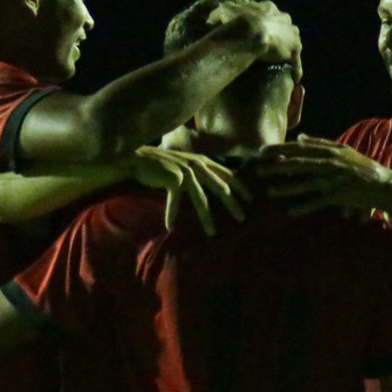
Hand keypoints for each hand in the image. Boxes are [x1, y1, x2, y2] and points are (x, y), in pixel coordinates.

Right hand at [130, 146, 251, 234]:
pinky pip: (175, 200)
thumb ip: (201, 171)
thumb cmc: (163, 164)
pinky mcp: (172, 179)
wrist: (140, 158)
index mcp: (204, 161)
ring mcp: (185, 172)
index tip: (251, 199)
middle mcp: (197, 165)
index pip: (228, 174)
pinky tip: (170, 226)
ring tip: (212, 233)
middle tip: (242, 219)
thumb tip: (216, 184)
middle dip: (232, 204)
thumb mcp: (187, 164)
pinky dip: (172, 213)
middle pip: (220, 188)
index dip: (240, 187)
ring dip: (206, 218)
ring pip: (200, 199)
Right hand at [208, 0, 301, 66]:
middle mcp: (283, 18)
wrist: (250, 31)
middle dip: (281, 33)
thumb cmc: (237, 20)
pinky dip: (296, 69)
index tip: (260, 29)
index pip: (270, 12)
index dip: (265, 21)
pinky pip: (296, 61)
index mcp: (268, 7)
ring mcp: (291, 34)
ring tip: (284, 60)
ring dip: (289, 49)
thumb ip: (219, 14)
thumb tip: (211, 19)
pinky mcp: (293, 49)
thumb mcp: (224, 12)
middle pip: (285, 26)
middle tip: (273, 44)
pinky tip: (294, 78)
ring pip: (292, 41)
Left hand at [256, 135, 391, 215]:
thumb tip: (298, 137)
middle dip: (277, 166)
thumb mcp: (342, 150)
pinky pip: (318, 202)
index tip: (261, 151)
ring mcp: (334, 180)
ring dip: (286, 188)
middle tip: (257, 169)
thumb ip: (319, 143)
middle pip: (299, 164)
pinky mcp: (339, 195)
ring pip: (306, 184)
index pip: (299, 148)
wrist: (382, 184)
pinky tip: (290, 211)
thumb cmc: (360, 167)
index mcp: (330, 151)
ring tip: (269, 192)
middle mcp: (330, 163)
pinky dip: (304, 207)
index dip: (279, 149)